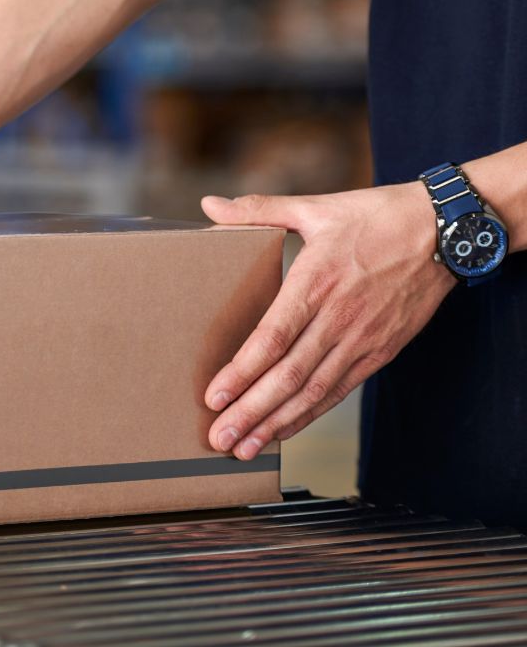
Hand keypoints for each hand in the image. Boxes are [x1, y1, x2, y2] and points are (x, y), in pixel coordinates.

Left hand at [200, 183, 455, 458]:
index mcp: (317, 283)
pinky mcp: (379, 352)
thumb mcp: (314, 207)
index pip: (273, 338)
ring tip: (244, 446)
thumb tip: (209, 205)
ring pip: (313, 392)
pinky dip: (310, 414)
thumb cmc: (375, 217)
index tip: (214, 396)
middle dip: (251, 411)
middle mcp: (338, 320)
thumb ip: (257, 210)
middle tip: (219, 437)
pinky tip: (285, 430)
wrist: (443, 232)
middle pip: (289, 376)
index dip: (242, 372)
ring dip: (276, 423)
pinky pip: (338, 390)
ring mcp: (361, 341)